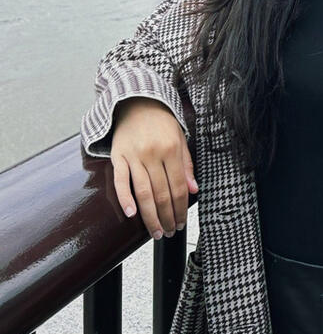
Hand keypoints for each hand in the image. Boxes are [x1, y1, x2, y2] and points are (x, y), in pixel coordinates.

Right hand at [110, 97, 198, 239]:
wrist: (137, 101)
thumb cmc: (161, 122)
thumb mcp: (180, 138)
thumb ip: (186, 165)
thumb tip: (194, 190)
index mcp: (171, 149)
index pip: (178, 187)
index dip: (180, 209)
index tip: (181, 223)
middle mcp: (153, 153)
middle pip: (161, 193)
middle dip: (166, 217)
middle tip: (169, 232)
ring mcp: (134, 156)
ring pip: (142, 192)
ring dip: (150, 216)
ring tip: (156, 232)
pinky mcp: (118, 156)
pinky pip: (120, 181)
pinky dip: (124, 198)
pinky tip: (131, 214)